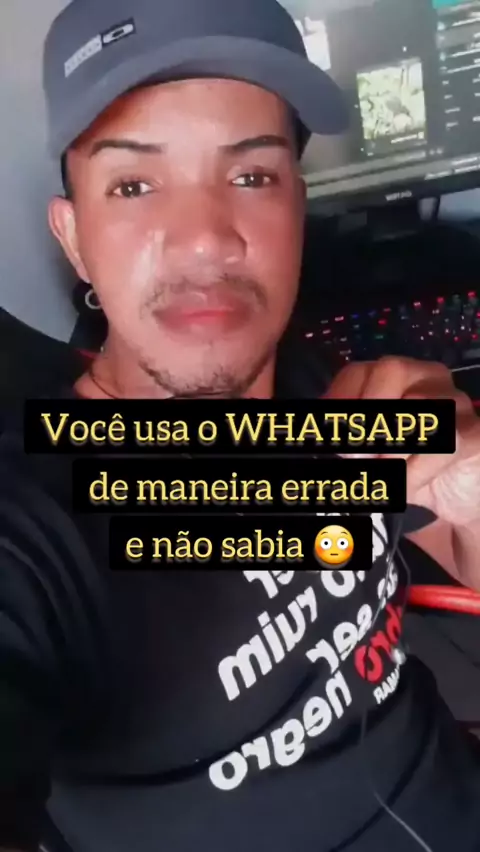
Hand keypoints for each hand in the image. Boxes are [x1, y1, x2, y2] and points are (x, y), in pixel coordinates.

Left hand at [324, 356, 479, 526]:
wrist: (462, 492)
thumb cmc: (410, 465)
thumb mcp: (370, 455)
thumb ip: (345, 443)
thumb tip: (317, 443)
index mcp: (394, 377)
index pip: (357, 371)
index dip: (337, 401)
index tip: (326, 436)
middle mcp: (425, 377)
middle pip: (391, 368)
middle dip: (366, 412)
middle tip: (352, 454)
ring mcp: (455, 401)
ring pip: (419, 404)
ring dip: (391, 445)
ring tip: (380, 473)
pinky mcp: (475, 433)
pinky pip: (445, 442)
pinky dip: (416, 469)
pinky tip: (406, 485)